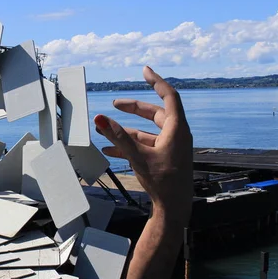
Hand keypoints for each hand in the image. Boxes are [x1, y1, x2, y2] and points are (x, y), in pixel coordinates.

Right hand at [93, 66, 192, 221]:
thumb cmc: (163, 182)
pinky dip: (130, 145)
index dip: (156, 82)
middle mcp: (176, 135)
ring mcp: (171, 147)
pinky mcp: (165, 157)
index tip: (145, 71)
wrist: (174, 208)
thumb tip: (100, 119)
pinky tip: (111, 149)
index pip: (169, 96)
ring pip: (147, 131)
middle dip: (134, 109)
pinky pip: (146, 145)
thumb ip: (118, 136)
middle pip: (155, 113)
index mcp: (177, 129)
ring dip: (127, 130)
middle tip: (116, 104)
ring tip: (105, 130)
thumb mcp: (137, 156)